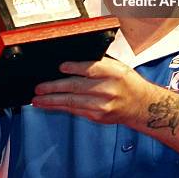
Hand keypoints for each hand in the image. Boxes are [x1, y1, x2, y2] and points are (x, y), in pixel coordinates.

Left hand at [32, 57, 155, 125]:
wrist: (140, 105)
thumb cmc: (127, 82)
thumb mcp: (117, 66)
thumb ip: (98, 63)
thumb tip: (71, 61)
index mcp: (113, 72)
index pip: (91, 69)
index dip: (75, 68)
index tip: (60, 67)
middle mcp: (108, 89)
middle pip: (77, 87)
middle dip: (55, 87)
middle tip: (39, 87)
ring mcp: (102, 105)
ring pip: (73, 102)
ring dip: (53, 101)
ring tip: (37, 99)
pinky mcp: (98, 116)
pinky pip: (76, 111)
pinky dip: (61, 107)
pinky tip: (50, 105)